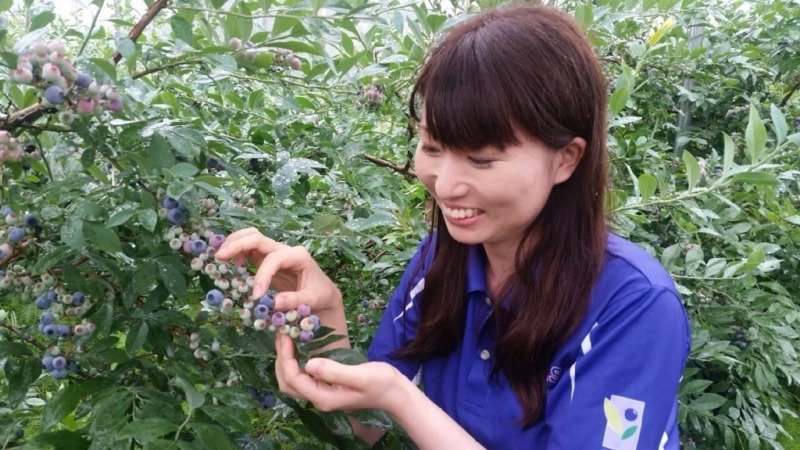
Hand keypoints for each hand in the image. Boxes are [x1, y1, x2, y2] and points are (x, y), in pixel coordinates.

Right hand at [215, 228, 340, 312]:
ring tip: (220, 256)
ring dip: (234, 243)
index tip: (256, 296)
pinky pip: (250, 250)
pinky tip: (230, 264)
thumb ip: (294, 300)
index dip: (262, 275)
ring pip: (251, 238)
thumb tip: (273, 303)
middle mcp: (285, 250)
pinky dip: (237, 252)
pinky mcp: (267, 259)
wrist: (323, 292)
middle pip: (258, 238)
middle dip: (238, 244)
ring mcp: (275, 252)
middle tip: (220, 256)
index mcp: (298, 256)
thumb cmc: (319, 294)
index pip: (274, 259)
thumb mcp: (312, 299)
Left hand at [275, 333, 406, 412]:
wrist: (395, 392)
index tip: (285, 335)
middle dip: (281, 359)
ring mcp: (322, 393)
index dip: (285, 357)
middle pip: (287, 382)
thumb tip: (309, 363)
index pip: (294, 379)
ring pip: (293, 380)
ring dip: (286, 360)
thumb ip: (335, 371)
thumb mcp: (360, 376)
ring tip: (287, 337)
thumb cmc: (381, 383)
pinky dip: (295, 361)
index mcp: (323, 397)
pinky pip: (303, 375)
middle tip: (282, 334)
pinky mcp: (326, 386)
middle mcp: (319, 398)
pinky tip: (299, 345)